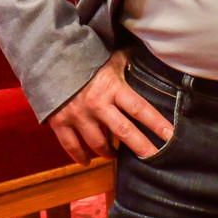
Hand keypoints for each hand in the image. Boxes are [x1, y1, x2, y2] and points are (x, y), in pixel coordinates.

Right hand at [45, 50, 171, 164]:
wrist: (47, 59)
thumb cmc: (84, 58)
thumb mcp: (108, 59)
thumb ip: (125, 64)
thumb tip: (144, 57)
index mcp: (112, 87)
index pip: (140, 108)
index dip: (156, 123)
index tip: (170, 136)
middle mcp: (97, 104)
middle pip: (124, 130)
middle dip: (141, 146)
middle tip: (153, 159)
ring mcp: (78, 116)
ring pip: (98, 143)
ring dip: (109, 152)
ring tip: (115, 155)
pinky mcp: (60, 123)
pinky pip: (72, 146)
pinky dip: (80, 156)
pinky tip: (87, 160)